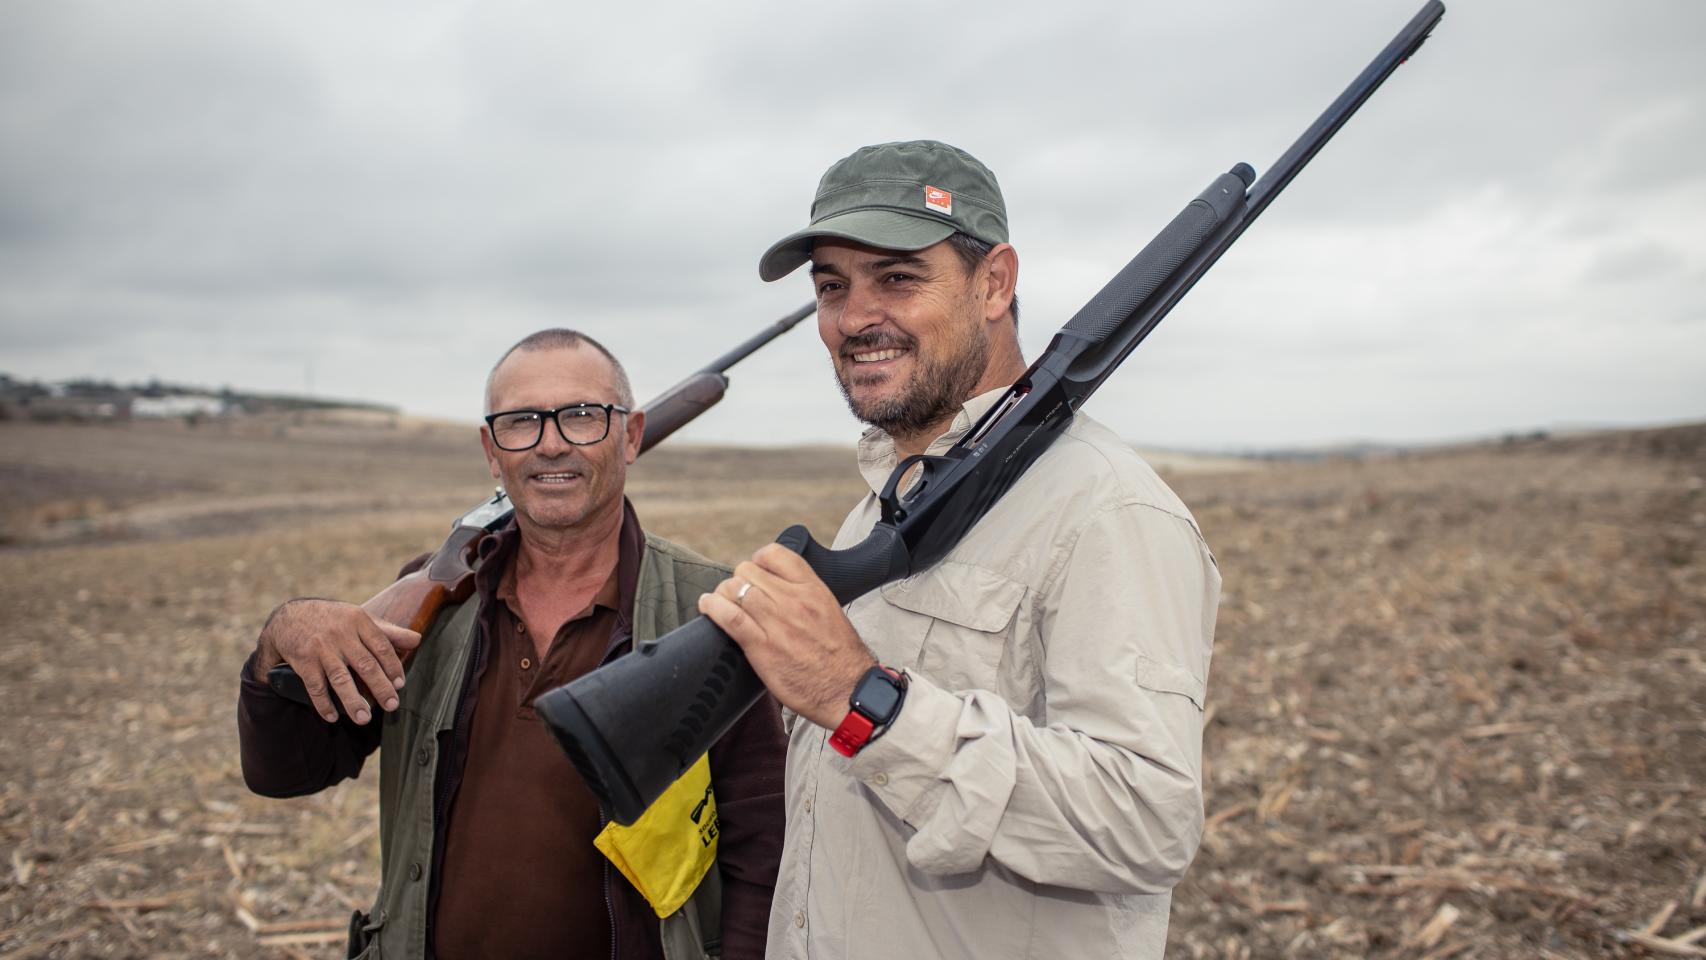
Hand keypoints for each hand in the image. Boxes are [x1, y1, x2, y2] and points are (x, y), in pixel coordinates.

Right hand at [253, 599, 420, 724]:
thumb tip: (417, 640)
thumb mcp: (359, 618)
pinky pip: (315, 687)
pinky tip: (333, 717)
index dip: (393, 667)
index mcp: (358, 621)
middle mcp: (340, 634)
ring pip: (340, 678)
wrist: (290, 617)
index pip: (381, 646)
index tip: (400, 684)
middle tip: (392, 706)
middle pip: (365, 664)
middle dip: (380, 687)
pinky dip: (323, 704)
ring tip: (364, 719)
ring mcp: (321, 649)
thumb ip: (388, 631)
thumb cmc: (333, 620)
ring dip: (353, 701)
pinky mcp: (303, 662)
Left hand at [698, 543, 875, 729]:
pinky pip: (729, 617)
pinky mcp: (762, 646)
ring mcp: (777, 622)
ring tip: (721, 604)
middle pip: (747, 571)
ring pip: (734, 589)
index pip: (775, 554)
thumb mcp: (830, 613)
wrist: (848, 690)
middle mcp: (794, 600)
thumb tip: (780, 590)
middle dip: (738, 581)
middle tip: (737, 597)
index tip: (755, 574)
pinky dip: (712, 608)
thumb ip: (805, 598)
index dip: (757, 561)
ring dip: (723, 595)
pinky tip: (707, 606)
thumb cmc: (841, 659)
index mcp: (813, 589)